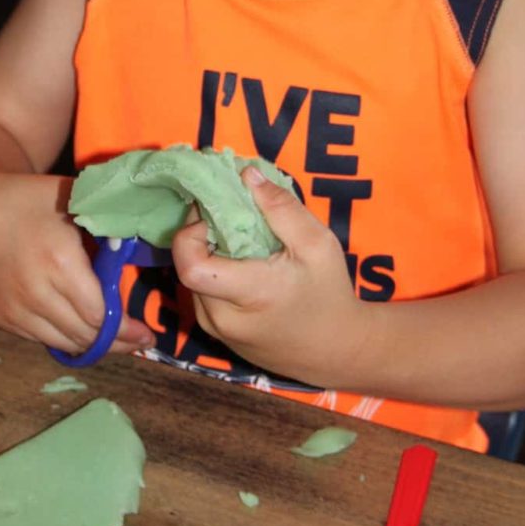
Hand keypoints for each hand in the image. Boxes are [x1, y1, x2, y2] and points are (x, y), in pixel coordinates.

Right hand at [0, 162, 153, 354]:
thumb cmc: (27, 199)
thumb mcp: (73, 199)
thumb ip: (108, 221)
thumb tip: (143, 239)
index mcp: (61, 264)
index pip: (101, 315)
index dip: (126, 329)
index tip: (147, 332)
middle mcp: (37, 294)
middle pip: (85, 336)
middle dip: (116, 343)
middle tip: (138, 340)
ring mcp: (15, 310)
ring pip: (64, 343)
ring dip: (91, 344)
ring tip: (115, 341)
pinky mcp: (0, 317)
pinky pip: (40, 339)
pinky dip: (64, 337)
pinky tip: (80, 330)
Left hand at [170, 166, 372, 386]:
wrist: (336, 351)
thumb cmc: (329, 294)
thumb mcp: (317, 243)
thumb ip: (281, 207)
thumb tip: (246, 174)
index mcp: (249, 294)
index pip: (190, 266)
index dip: (190, 233)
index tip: (214, 214)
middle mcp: (223, 318)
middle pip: (188, 267)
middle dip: (200, 236)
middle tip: (228, 218)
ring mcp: (217, 330)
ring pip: (191, 280)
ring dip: (207, 255)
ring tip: (240, 243)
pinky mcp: (217, 335)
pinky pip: (202, 295)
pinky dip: (214, 274)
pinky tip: (242, 266)